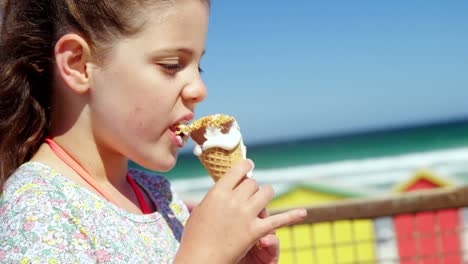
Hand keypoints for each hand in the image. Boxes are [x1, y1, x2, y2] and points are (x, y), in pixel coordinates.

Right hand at [174, 160, 306, 263]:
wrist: (200, 259)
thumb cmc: (194, 237)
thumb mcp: (200, 211)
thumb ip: (213, 198)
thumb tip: (222, 189)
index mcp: (218, 192)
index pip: (237, 171)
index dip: (246, 167)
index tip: (249, 165)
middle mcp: (234, 200)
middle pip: (252, 183)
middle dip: (252, 187)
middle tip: (249, 192)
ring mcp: (246, 215)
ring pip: (265, 193)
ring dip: (265, 194)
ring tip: (263, 197)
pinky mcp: (256, 231)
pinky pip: (278, 220)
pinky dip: (292, 216)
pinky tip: (303, 212)